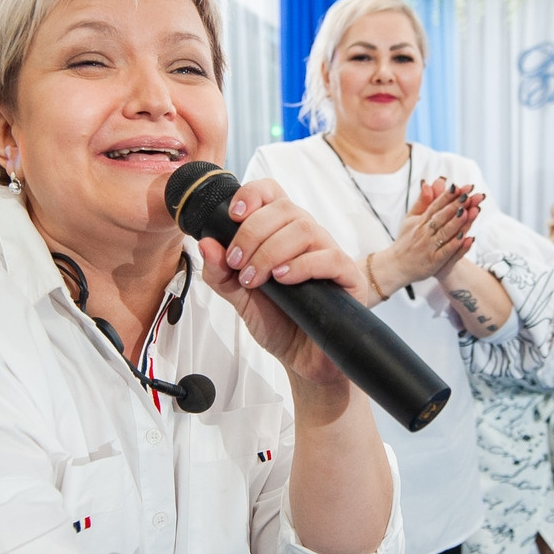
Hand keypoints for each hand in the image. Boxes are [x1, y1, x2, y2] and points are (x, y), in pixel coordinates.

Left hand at [198, 178, 361, 388]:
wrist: (302, 360)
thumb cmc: (278, 323)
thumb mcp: (239, 298)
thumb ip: (220, 273)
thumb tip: (205, 244)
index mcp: (281, 233)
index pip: (272, 193)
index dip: (253, 194)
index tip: (233, 215)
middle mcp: (307, 237)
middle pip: (284, 208)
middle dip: (252, 233)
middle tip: (237, 263)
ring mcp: (329, 254)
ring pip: (304, 228)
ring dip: (271, 251)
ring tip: (254, 278)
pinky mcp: (348, 277)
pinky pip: (329, 257)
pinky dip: (301, 265)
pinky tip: (282, 279)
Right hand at [372, 179, 481, 296]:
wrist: (395, 266)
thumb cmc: (406, 241)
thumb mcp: (410, 219)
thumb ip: (421, 202)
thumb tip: (427, 183)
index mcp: (420, 221)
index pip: (435, 206)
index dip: (448, 196)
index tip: (460, 187)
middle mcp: (424, 232)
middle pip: (441, 217)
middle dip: (455, 206)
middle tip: (468, 195)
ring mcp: (429, 247)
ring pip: (444, 233)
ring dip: (456, 223)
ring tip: (467, 212)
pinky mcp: (433, 261)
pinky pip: (446, 252)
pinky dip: (455, 245)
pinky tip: (466, 238)